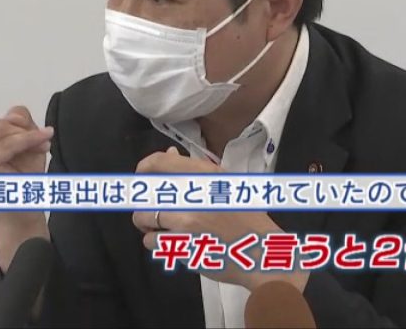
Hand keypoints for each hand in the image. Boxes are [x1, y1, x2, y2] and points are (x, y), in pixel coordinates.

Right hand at [0, 43, 52, 174]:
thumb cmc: (20, 170)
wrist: (24, 209)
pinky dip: (33, 141)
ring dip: (29, 134)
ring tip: (38, 146)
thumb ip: (14, 119)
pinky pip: (11, 143)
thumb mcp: (20, 135)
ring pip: (3, 126)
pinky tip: (43, 144)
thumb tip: (13, 115)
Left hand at [131, 147, 307, 291]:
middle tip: (160, 210)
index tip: (143, 174)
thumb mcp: (228, 184)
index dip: (145, 168)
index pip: (159, 162)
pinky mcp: (181, 245)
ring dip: (150, 224)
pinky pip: (151, 241)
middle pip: (147, 192)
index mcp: (205, 175)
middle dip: (148, 202)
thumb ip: (195, 170)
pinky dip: (158, 243)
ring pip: (143, 218)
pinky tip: (176, 242)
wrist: (261, 252)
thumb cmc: (247, 218)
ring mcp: (185, 221)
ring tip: (168, 228)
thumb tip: (169, 154)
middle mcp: (193, 195)